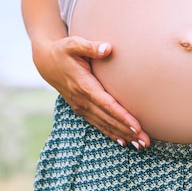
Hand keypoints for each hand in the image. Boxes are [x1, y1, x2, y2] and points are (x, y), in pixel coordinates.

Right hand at [33, 35, 150, 148]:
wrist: (46, 62)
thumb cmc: (63, 51)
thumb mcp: (73, 44)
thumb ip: (90, 47)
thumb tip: (107, 48)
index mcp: (83, 85)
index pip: (106, 104)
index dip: (121, 116)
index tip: (136, 126)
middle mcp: (82, 100)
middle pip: (108, 119)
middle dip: (127, 131)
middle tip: (146, 142)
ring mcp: (81, 107)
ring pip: (104, 125)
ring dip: (122, 136)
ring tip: (140, 145)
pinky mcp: (81, 109)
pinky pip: (98, 124)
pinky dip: (111, 134)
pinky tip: (123, 142)